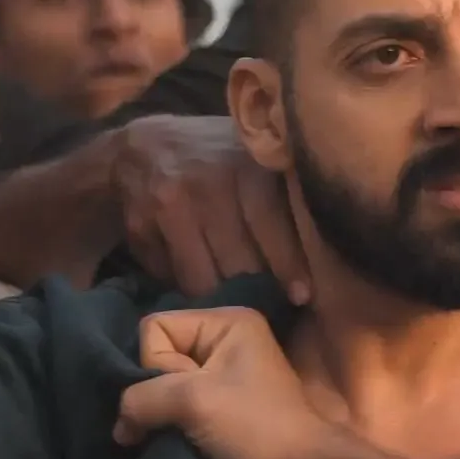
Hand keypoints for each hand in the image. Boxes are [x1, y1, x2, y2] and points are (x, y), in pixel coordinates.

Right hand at [113, 116, 309, 301]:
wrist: (143, 146)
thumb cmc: (217, 161)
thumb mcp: (252, 162)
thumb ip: (281, 196)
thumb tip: (318, 256)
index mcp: (244, 165)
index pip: (269, 221)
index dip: (287, 263)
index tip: (302, 295)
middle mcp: (207, 182)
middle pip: (239, 258)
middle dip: (258, 290)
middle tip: (273, 310)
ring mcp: (171, 203)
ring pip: (204, 275)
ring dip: (223, 298)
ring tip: (238, 312)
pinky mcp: (141, 225)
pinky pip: (173, 274)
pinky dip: (188, 289)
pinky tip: (200, 292)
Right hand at [114, 307, 330, 458]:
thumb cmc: (256, 428)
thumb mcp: (194, 401)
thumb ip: (143, 399)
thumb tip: (119, 425)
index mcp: (226, 322)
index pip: (155, 328)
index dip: (155, 364)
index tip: (181, 396)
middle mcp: (222, 342)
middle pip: (157, 357)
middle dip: (154, 393)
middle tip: (177, 420)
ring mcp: (221, 377)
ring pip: (164, 388)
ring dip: (161, 416)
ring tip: (175, 436)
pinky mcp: (218, 409)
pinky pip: (177, 409)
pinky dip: (171, 427)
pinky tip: (174, 443)